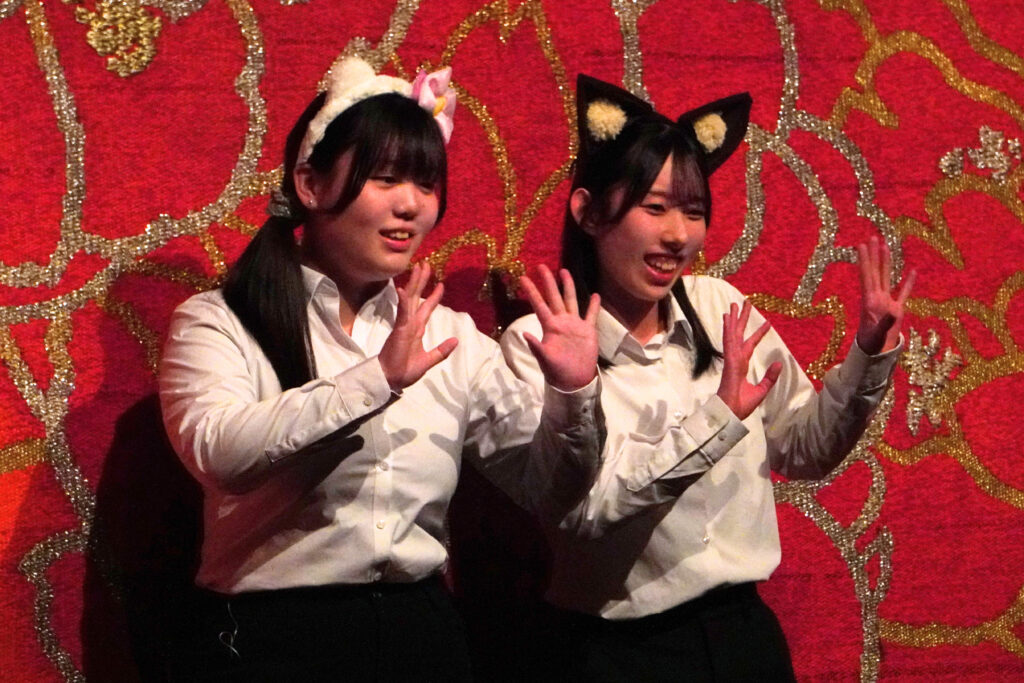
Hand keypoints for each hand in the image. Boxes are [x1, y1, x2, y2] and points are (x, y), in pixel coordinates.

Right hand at [378, 261, 457, 390]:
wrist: (392, 379)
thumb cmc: (405, 370)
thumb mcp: (429, 360)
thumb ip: (441, 351)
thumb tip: (456, 341)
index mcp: (417, 329)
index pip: (427, 308)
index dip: (434, 296)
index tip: (441, 284)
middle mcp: (411, 323)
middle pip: (417, 297)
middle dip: (422, 280)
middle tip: (425, 264)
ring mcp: (404, 325)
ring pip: (410, 299)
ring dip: (414, 283)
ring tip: (418, 267)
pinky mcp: (400, 330)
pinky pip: (403, 313)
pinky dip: (404, 301)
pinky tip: (404, 289)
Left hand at [519, 265, 599, 391]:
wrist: (574, 380)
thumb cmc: (557, 371)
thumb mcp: (545, 360)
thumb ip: (536, 347)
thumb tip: (524, 334)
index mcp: (550, 327)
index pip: (539, 305)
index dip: (532, 292)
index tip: (523, 278)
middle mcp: (561, 322)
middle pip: (554, 297)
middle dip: (548, 282)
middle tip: (541, 266)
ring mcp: (575, 325)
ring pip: (571, 300)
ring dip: (568, 286)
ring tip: (564, 271)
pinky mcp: (588, 330)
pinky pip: (591, 315)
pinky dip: (593, 305)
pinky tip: (595, 295)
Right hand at [716, 300, 781, 419]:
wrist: (730, 414)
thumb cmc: (741, 405)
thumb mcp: (761, 390)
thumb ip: (770, 377)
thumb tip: (779, 363)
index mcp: (741, 365)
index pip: (750, 345)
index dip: (758, 333)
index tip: (767, 323)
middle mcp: (736, 359)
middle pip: (739, 334)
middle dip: (742, 319)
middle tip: (743, 303)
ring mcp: (731, 359)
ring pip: (733, 334)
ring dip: (734, 319)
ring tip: (734, 305)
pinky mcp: (730, 362)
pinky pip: (729, 342)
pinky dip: (728, 330)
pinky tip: (728, 319)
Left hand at [855, 237, 915, 354]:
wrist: (876, 351)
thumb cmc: (874, 342)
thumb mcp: (879, 332)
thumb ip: (886, 322)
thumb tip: (894, 312)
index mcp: (871, 299)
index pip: (867, 275)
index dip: (865, 260)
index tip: (861, 244)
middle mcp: (877, 296)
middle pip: (875, 271)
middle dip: (874, 254)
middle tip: (872, 237)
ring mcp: (887, 301)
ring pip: (887, 276)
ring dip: (887, 262)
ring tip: (886, 246)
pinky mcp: (897, 309)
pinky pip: (904, 292)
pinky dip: (909, 282)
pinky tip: (913, 271)